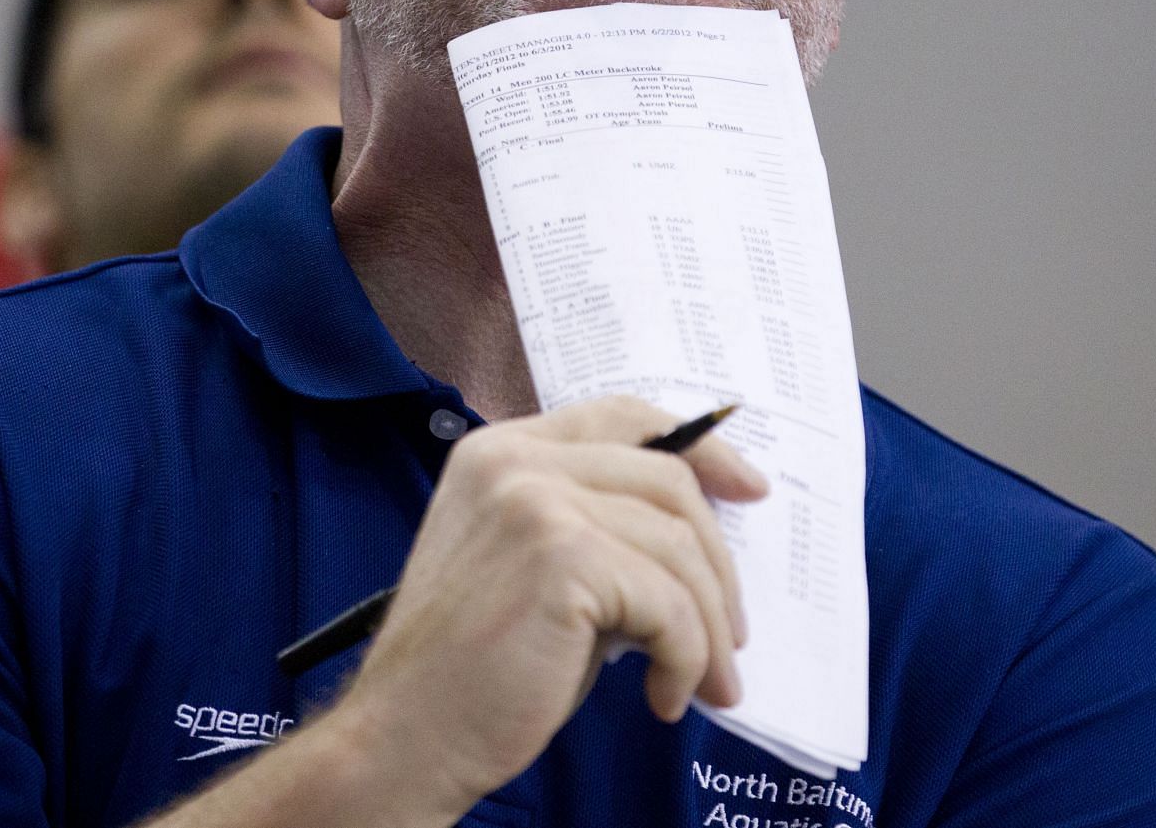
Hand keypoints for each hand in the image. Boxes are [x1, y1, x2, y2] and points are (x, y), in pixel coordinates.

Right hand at [329, 395, 768, 816]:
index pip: (622, 417)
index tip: (750, 490)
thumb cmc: (473, 670)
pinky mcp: (560, 555)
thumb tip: (698, 541)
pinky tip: (665, 698)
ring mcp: (534, 500)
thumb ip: (595, 527)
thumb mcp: (532, 570)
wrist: (405, 736)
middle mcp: (515, 460)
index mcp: (501, 450)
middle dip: (717, 564)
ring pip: (678, 545)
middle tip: (732, 636)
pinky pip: (667, 601)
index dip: (700, 448)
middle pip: (667, 480)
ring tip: (706, 682)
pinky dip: (686, 657)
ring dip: (708, 626)